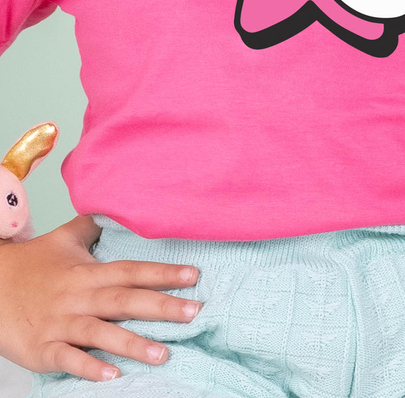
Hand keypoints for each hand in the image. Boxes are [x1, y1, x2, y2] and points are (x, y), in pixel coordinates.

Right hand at [0, 214, 201, 382]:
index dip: (162, 272)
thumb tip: (117, 207)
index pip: (131, 270)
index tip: (194, 276)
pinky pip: (68, 359)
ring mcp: (60, 323)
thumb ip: (93, 225)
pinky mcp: (43, 349)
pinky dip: (89, 368)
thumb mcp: (63, 239)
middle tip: (195, 312)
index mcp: (87, 272)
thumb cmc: (30, 265)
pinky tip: (112, 378)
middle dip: (160, 306)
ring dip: (131, 343)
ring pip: (100, 332)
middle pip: (123, 300)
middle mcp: (78, 297)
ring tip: (163, 354)